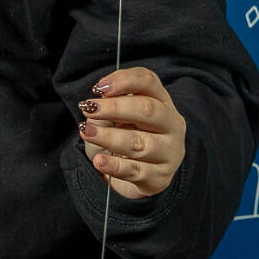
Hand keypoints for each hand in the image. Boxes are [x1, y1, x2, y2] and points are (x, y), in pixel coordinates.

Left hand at [79, 67, 186, 199]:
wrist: (134, 175)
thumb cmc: (123, 136)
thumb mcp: (114, 117)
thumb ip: (107, 106)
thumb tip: (96, 104)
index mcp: (161, 100)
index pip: (148, 81)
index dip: (124, 80)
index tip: (99, 87)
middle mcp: (171, 124)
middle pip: (147, 109)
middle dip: (115, 108)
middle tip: (89, 109)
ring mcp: (170, 152)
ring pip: (139, 142)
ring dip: (108, 137)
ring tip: (87, 133)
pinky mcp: (160, 177)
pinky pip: (136, 171)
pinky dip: (114, 166)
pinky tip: (99, 161)